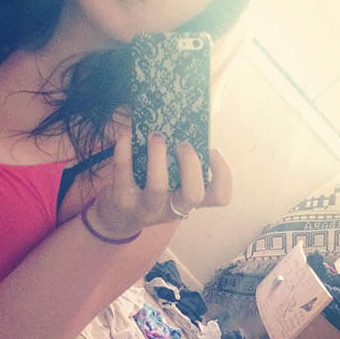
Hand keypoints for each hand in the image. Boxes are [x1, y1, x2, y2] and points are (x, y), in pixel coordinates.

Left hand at [85, 129, 231, 237]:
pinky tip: (127, 136)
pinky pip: (124, 173)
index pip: (219, 196)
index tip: (213, 151)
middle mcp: (171, 208)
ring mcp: (146, 207)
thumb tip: (190, 119)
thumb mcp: (170, 185)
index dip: (222, 173)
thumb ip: (182, 162)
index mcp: (188, 201)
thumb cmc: (148, 192)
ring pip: (157, 187)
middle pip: (193, 194)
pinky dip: (125, 150)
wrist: (117, 219)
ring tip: (156, 136)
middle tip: (183, 144)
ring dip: (158, 157)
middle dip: (191, 165)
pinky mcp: (122, 200)